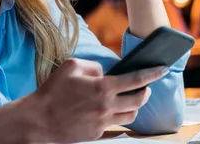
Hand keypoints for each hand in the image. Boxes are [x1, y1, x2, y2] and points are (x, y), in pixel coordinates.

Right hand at [22, 58, 167, 142]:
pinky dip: (116, 116)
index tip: (162, 68)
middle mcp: (106, 107)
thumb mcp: (72, 66)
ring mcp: (102, 122)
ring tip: (130, 100)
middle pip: (139, 101)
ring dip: (134, 107)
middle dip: (146, 92)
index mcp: (103, 88)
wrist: (37, 121)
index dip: (152, 73)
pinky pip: (114, 125)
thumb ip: (93, 66)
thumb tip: (105, 72)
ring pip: (130, 116)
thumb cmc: (52, 91)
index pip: (136, 80)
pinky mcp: (96, 134)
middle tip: (146, 87)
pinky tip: (110, 110)